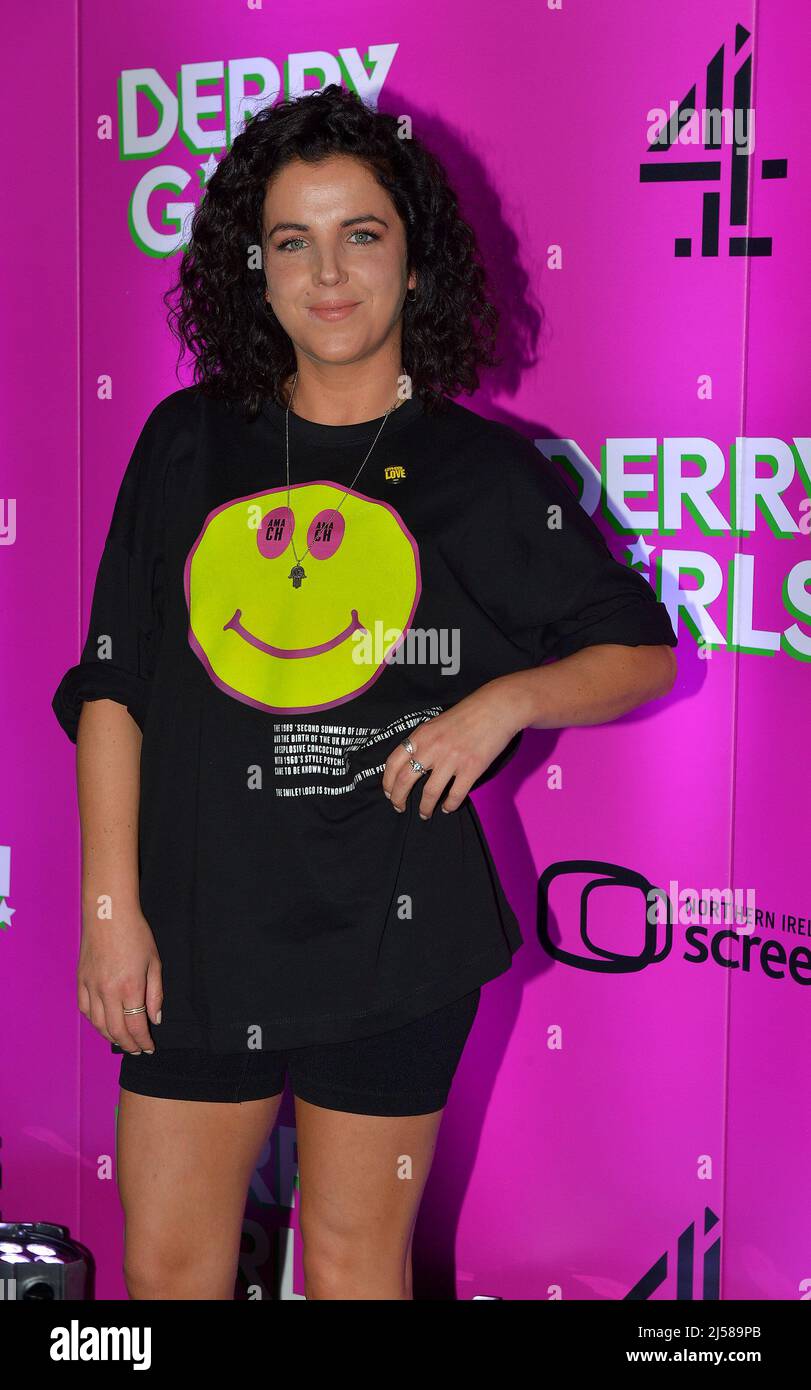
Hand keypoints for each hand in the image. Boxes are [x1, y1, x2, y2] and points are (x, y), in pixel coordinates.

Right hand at [77, 901, 162, 1053]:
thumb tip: (155, 1019)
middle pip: (116, 1031)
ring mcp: (91, 987)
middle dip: (128, 1045)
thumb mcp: (155, 962)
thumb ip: (155, 994)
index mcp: (130, 987)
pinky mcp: (81, 981)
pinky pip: (85, 1010)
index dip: (143, 1041)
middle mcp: (108, 991)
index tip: (149, 1048)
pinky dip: (95, 1022)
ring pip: (98, 1024)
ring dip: (111, 1037)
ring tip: (122, 1041)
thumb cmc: (136, 934)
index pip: (136, 1026)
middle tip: (137, 1050)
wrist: (109, 914)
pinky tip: (104, 1024)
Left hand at [382, 679, 522, 819]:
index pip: (393, 762)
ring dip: (424, 808)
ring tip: (424, 814)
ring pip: (429, 793)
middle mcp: (432, 748)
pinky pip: (455, 795)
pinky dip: (450, 806)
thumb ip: (423, 741)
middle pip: (405, 780)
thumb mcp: (436, 723)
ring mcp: (451, 759)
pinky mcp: (471, 768)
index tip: (389, 793)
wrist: (497, 707)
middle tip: (399, 808)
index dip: (388, 782)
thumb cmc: (468, 713)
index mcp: (421, 735)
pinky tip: (448, 808)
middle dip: (399, 799)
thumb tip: (413, 762)